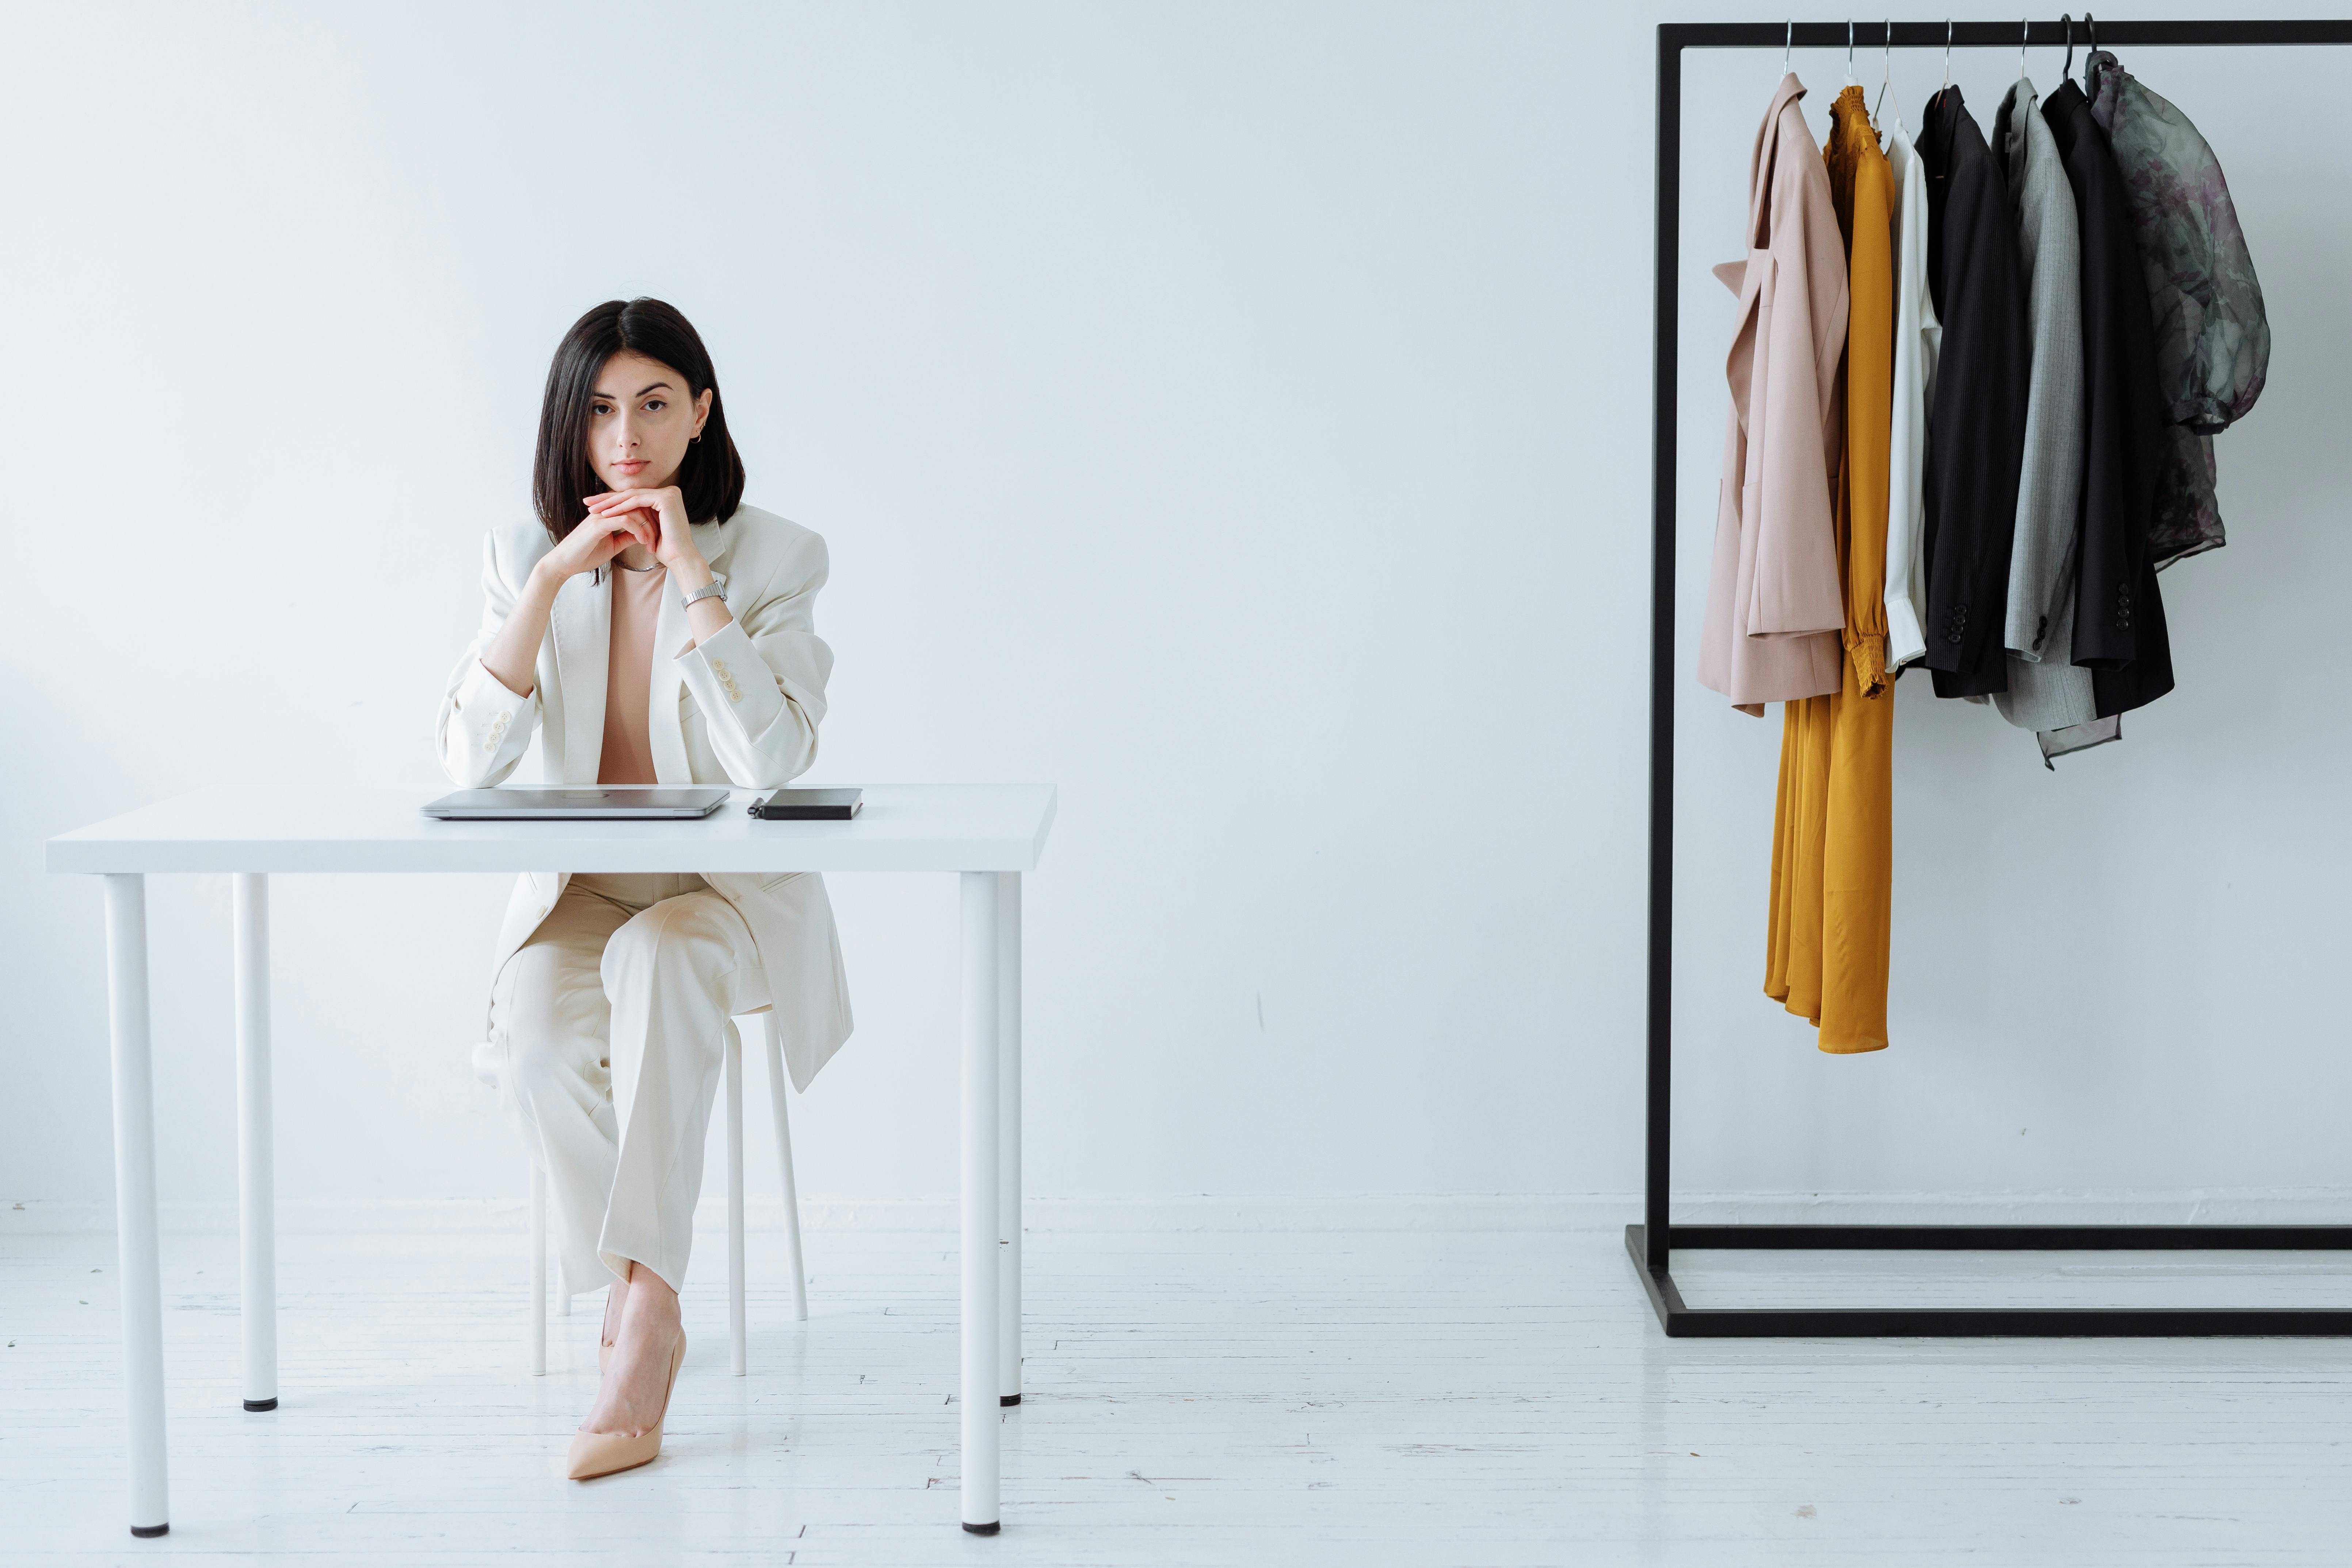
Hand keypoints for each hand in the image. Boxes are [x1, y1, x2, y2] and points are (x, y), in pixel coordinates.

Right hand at [537, 505, 652, 584]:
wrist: (564, 563)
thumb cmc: (585, 555)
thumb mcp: (613, 545)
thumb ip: (627, 537)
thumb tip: (643, 534)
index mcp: (608, 513)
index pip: (635, 507)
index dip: (650, 519)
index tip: (660, 534)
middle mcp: (605, 511)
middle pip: (637, 506)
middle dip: (652, 521)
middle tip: (660, 538)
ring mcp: (601, 516)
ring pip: (633, 511)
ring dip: (647, 527)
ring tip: (653, 542)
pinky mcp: (598, 524)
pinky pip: (625, 520)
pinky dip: (638, 530)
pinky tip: (643, 541)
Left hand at [583, 485, 706, 578]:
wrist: (681, 559)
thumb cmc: (666, 549)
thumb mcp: (648, 528)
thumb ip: (638, 517)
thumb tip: (620, 514)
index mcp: (665, 497)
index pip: (633, 498)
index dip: (612, 501)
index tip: (594, 506)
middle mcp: (669, 492)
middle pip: (630, 495)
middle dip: (606, 499)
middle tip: (587, 503)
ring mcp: (669, 493)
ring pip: (631, 497)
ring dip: (609, 503)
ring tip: (592, 509)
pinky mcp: (666, 498)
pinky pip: (636, 501)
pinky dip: (619, 507)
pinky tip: (605, 513)